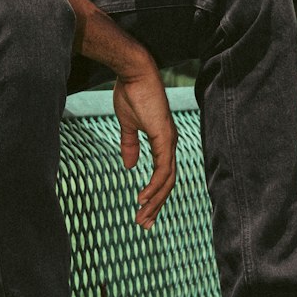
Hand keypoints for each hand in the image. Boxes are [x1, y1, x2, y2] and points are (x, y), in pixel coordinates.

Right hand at [113, 64, 176, 229]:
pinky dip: (154, 186)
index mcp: (163, 140)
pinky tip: (142, 198)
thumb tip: (130, 166)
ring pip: (167, 181)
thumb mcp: (127, 124)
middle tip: (144, 224)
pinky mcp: (164, 137)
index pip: (163, 175)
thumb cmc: (130, 92)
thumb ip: (130, 145)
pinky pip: (162, 169)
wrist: (133, 72)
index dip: (154, 194)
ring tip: (142, 217)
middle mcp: (169, 143)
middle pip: (167, 183)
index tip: (143, 211)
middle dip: (156, 205)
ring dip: (155, 201)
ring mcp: (169, 140)